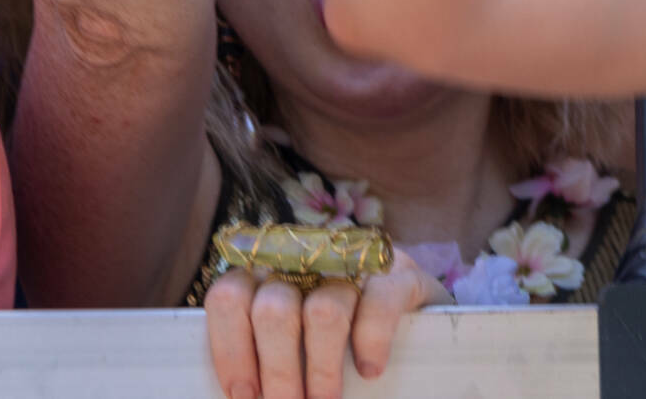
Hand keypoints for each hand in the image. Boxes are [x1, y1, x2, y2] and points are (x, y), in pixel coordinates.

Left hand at [204, 253, 442, 398]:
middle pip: (273, 309)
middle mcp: (308, 260)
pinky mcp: (401, 274)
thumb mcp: (294, 340)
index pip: (230, 298)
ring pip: (323, 312)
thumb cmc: (339, 341)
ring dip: (320, 368)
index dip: (231, 350)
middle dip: (277, 370)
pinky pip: (378, 304)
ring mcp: (358, 265)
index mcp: (269, 274)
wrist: (416, 316)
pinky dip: (370, 343)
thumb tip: (243, 396)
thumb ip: (265, 351)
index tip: (245, 395)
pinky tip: (370, 371)